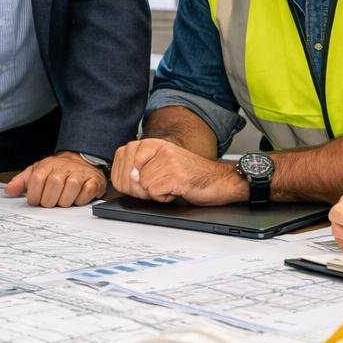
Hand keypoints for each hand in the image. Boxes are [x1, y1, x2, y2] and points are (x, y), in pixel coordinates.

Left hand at [6, 153, 106, 207]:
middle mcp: (64, 168)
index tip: (34, 200)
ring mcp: (80, 173)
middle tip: (49, 203)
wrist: (82, 161)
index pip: (37, 179)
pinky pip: (86, 192)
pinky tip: (76, 199)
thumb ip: (22, 182)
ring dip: (64, 200)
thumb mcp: (37, 172)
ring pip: (71, 187)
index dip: (34, 194)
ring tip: (61, 201)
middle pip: (54, 184)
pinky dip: (80, 200)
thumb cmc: (57, 170)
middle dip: (49, 200)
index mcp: (48, 165)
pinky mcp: (93, 181)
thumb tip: (8, 190)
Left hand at [110, 138, 241, 205]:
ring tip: (171, 187)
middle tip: (158, 187)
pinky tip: (176, 191)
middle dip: (141, 187)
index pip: (123, 155)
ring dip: (155, 193)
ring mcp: (169, 162)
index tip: (140, 178)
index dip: (127, 174)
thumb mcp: (165, 165)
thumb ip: (143, 167)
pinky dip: (163, 198)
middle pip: (131, 174)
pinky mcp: (176, 176)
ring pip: (143, 185)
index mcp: (156, 144)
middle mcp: (161, 149)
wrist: (220, 180)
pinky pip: (154, 193)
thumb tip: (126, 177)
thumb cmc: (193, 175)